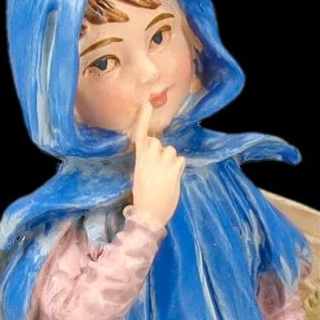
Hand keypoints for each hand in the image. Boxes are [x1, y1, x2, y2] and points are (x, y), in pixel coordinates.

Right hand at [129, 100, 185, 227]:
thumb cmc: (144, 199)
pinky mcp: (174, 170)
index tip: (147, 104)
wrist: (149, 215)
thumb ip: (147, 163)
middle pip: (158, 142)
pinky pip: (180, 160)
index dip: (143, 119)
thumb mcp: (140, 177)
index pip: (141, 135)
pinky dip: (178, 168)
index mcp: (138, 160)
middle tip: (158, 169)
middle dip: (160, 152)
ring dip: (171, 161)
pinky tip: (172, 179)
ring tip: (165, 177)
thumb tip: (154, 156)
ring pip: (171, 151)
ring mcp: (162, 163)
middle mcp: (149, 158)